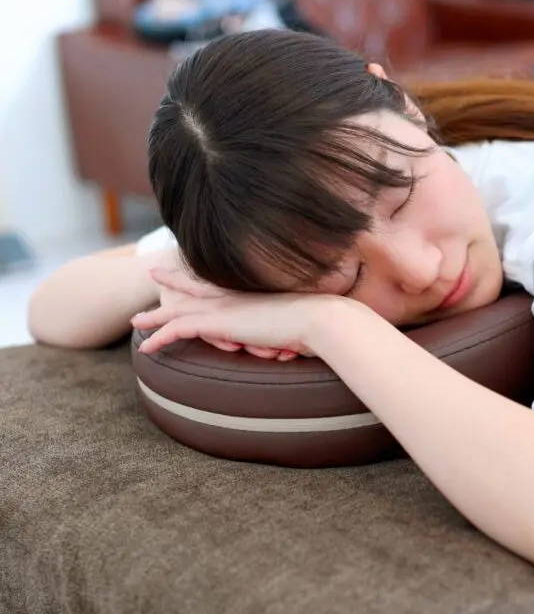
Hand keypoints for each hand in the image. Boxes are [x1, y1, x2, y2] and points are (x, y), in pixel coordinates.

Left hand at [133, 267, 332, 359]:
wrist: (317, 319)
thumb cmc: (316, 324)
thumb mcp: (297, 324)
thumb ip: (287, 329)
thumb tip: (292, 343)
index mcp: (252, 294)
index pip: (222, 282)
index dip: (209, 274)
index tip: (197, 266)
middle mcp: (235, 297)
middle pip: (194, 289)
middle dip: (173, 283)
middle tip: (154, 273)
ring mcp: (225, 308)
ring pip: (179, 310)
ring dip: (157, 316)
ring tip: (137, 321)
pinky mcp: (218, 323)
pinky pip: (179, 330)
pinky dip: (160, 338)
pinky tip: (146, 347)